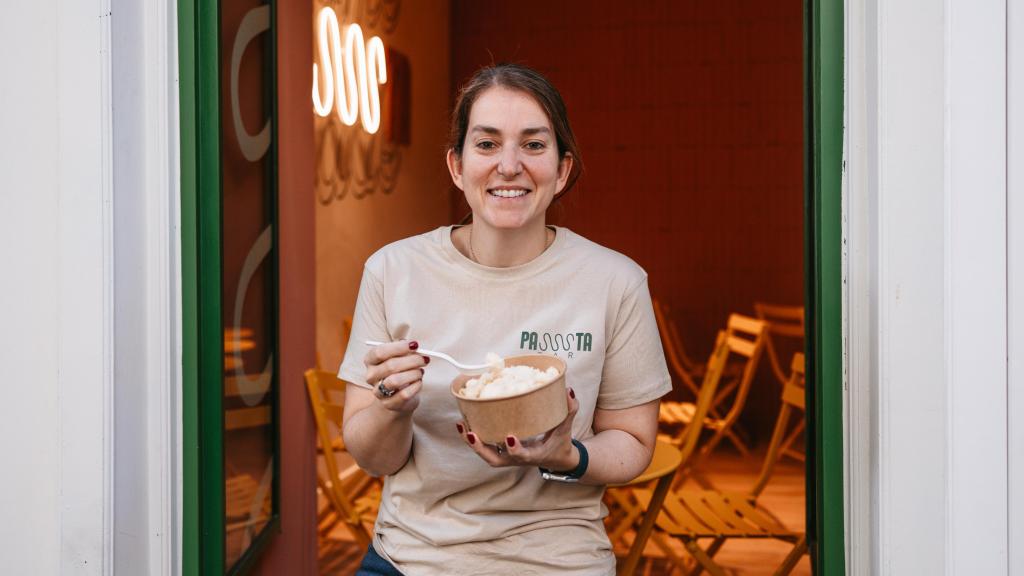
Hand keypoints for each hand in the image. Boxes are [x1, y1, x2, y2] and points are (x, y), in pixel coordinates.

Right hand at [363, 340, 428, 414]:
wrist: (396, 398)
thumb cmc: (398, 372)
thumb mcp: (399, 358)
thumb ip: (404, 350)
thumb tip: (413, 346)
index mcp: (370, 360)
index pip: (380, 352)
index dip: (399, 347)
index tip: (415, 345)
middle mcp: (371, 376)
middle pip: (390, 365)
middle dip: (412, 360)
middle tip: (424, 359)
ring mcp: (378, 392)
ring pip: (396, 380)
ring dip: (413, 374)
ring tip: (420, 372)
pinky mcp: (389, 404)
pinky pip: (404, 394)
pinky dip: (416, 386)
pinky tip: (418, 382)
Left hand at [457, 388, 580, 469]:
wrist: (557, 460)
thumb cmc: (560, 443)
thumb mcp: (566, 428)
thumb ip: (569, 410)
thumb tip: (568, 391)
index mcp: (534, 455)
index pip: (523, 456)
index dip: (515, 449)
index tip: (510, 436)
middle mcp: (517, 458)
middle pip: (494, 459)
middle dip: (480, 448)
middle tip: (470, 433)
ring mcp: (508, 457)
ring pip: (486, 455)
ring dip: (473, 443)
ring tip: (462, 425)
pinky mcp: (503, 451)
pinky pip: (485, 448)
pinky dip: (474, 438)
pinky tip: (465, 423)